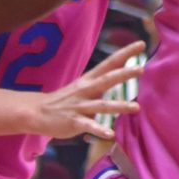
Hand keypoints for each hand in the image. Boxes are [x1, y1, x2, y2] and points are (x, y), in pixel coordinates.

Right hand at [18, 42, 144, 141]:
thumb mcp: (84, 85)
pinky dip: (99, 129)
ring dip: (119, 106)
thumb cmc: (66, 99)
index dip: (125, 53)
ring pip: (102, 105)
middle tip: (141, 69)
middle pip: (107, 80)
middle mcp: (85, 90)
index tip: (141, 44)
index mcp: (89, 80)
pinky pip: (88, 126)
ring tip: (136, 108)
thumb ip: (104, 78)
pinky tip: (110, 134)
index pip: (109, 63)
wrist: (36, 112)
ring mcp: (79, 106)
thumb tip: (126, 67)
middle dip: (124, 74)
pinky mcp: (73, 122)